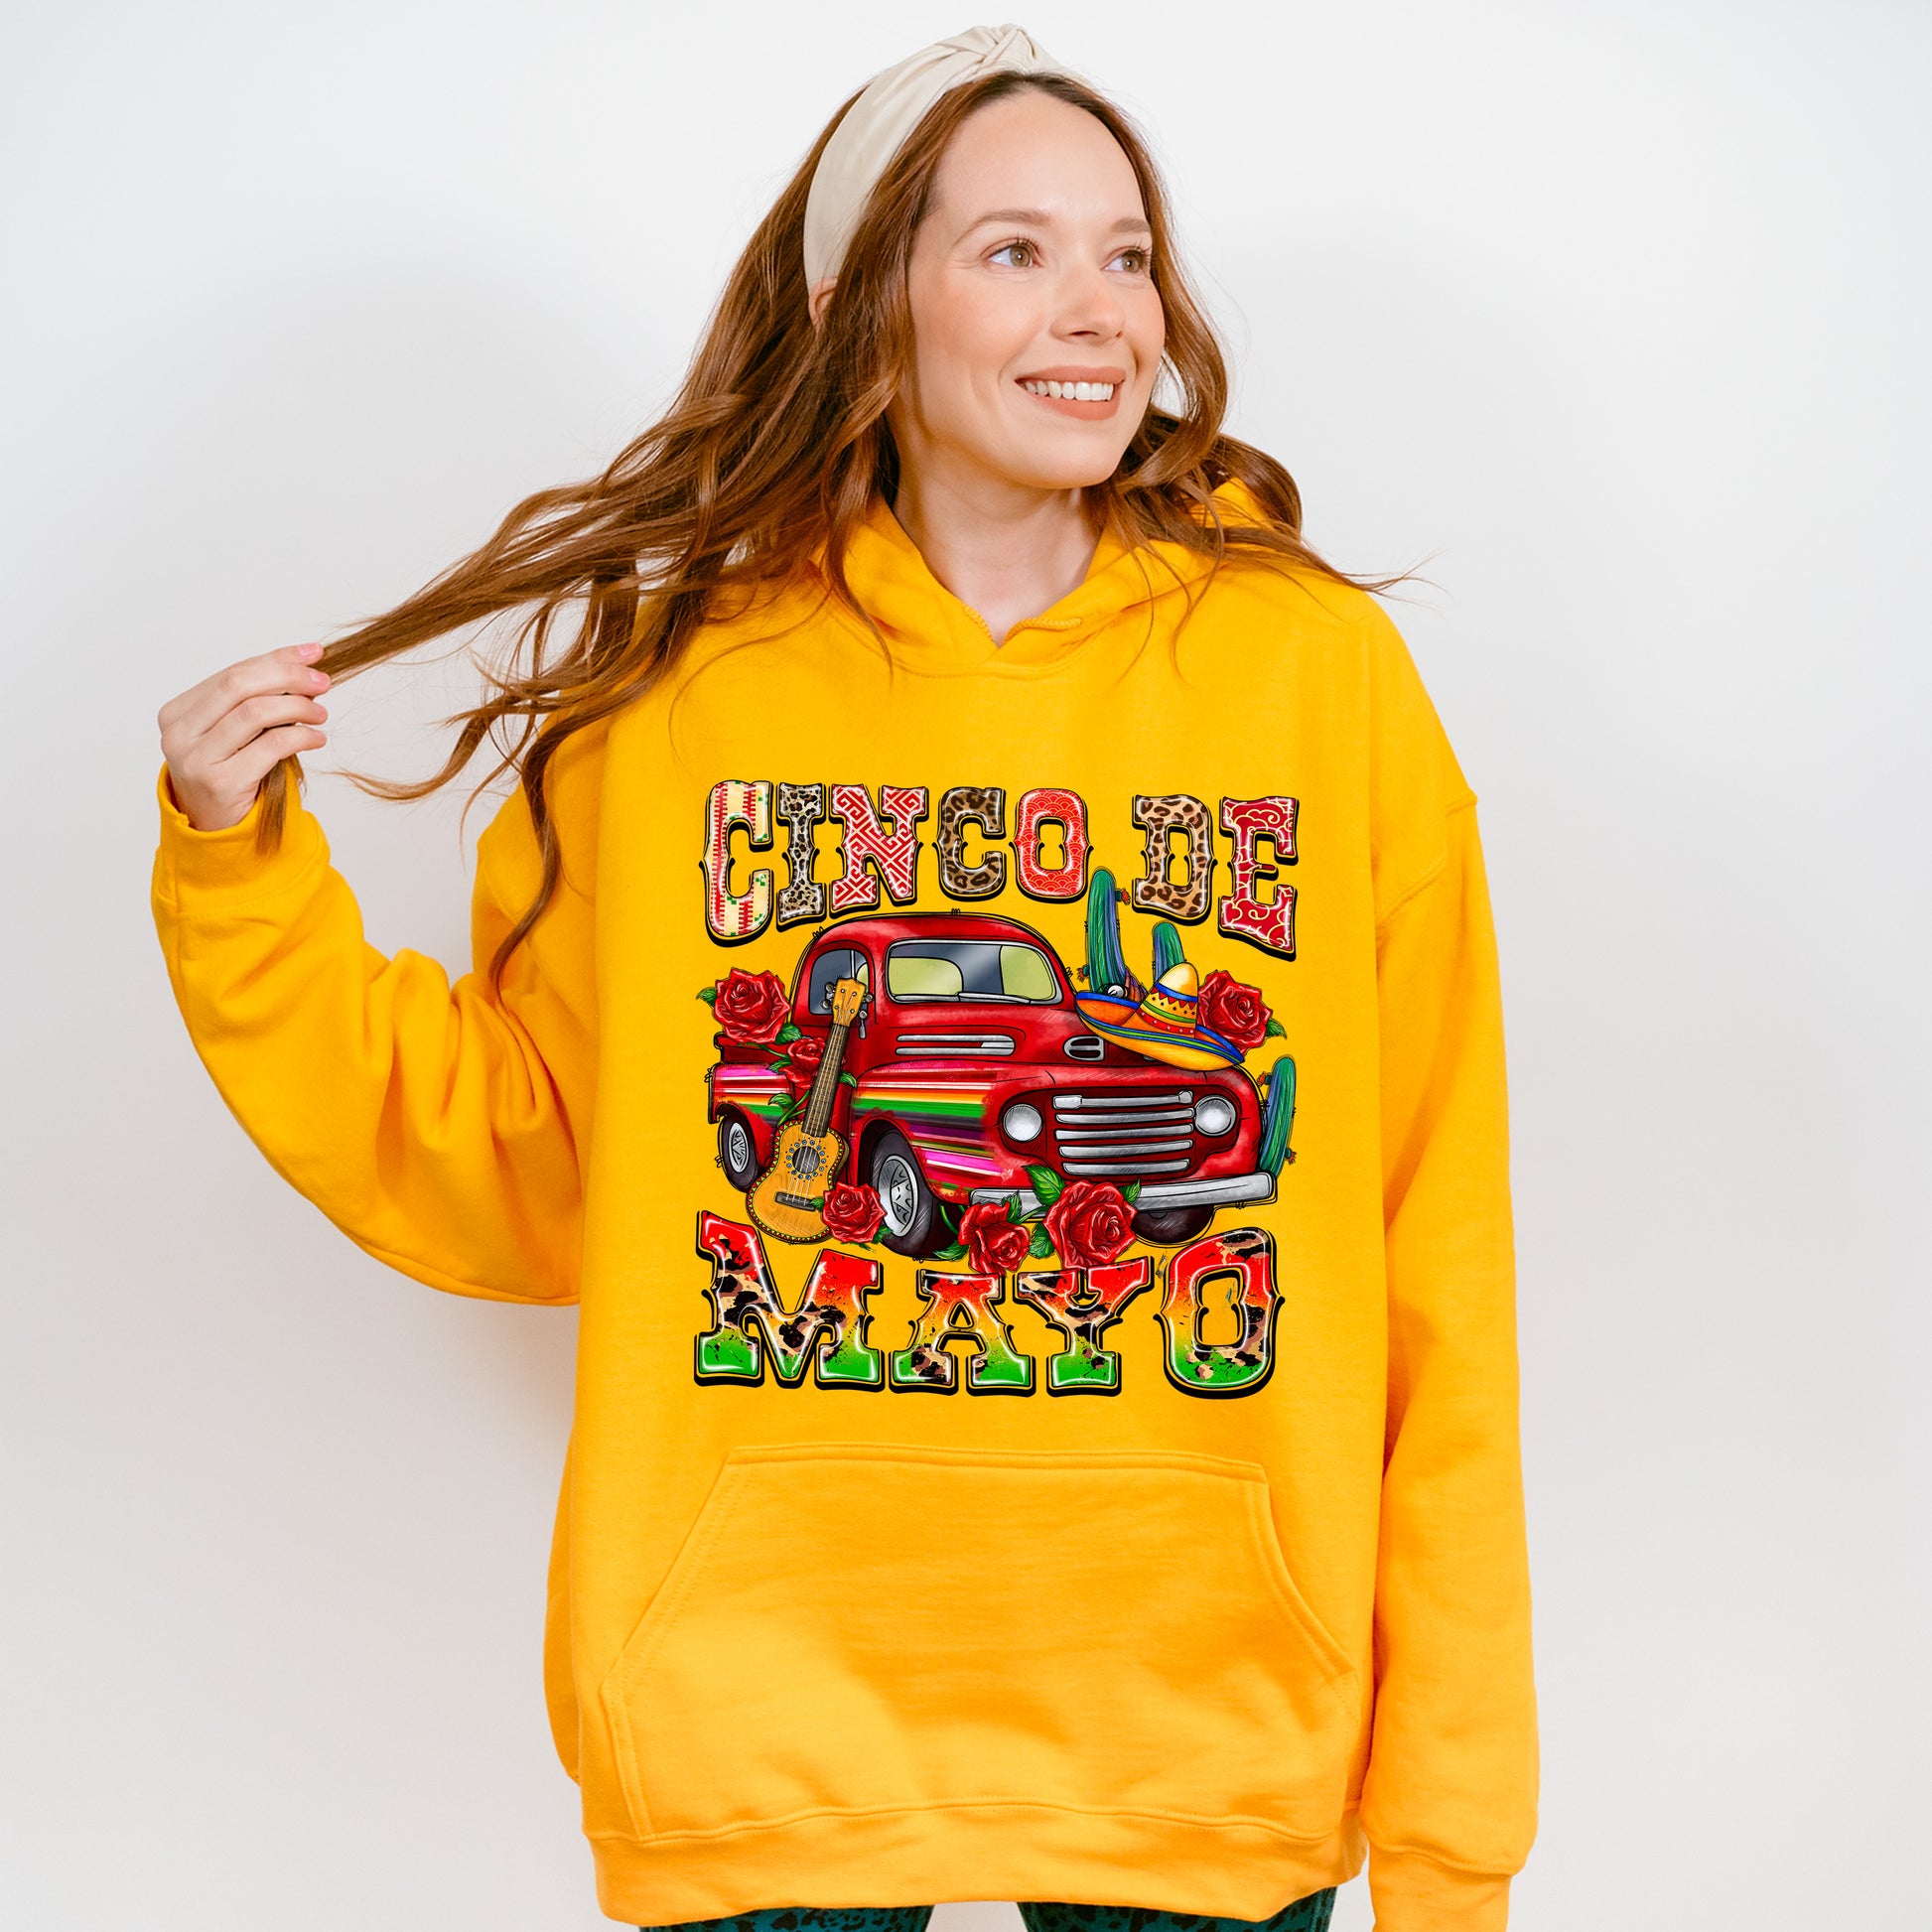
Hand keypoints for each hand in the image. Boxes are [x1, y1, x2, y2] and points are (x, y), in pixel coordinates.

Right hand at [158, 642, 330, 831]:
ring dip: (297, 707)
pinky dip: (300, 736)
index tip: (312, 653)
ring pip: (254, 713)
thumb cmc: (230, 776)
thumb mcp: (233, 735)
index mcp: (177, 713)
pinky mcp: (221, 783)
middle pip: (239, 686)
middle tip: (322, 682)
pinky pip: (269, 747)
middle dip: (287, 677)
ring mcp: (196, 759)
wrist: (215, 831)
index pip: (232, 673)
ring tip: (321, 713)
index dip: (275, 659)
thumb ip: (253, 703)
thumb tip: (302, 668)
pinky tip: (317, 738)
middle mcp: (179, 733)